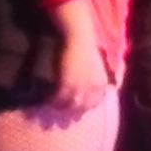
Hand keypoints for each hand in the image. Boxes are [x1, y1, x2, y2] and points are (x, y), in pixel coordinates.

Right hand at [44, 8, 109, 125]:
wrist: (79, 39)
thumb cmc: (88, 50)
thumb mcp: (99, 68)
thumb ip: (96, 81)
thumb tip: (93, 90)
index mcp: (102, 84)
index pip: (95, 103)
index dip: (85, 108)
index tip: (77, 109)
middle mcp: (93, 89)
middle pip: (82, 107)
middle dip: (72, 112)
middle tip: (63, 112)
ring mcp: (79, 87)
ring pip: (70, 105)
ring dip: (61, 108)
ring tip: (54, 106)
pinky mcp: (66, 83)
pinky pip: (59, 98)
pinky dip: (52, 101)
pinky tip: (47, 100)